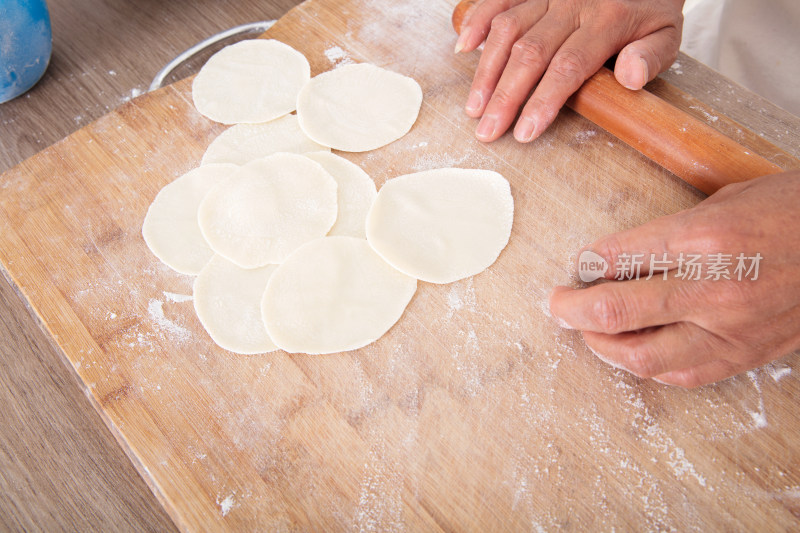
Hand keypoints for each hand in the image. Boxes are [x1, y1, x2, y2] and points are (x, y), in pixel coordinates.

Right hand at [455, 0, 683, 142]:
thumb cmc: (649, 7)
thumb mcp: (667, 33)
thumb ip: (652, 57)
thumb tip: (631, 78)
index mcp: (609, 21)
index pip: (569, 67)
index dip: (543, 101)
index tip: (525, 132)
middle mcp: (574, 3)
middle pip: (530, 54)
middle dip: (505, 97)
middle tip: (488, 131)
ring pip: (509, 29)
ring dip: (487, 70)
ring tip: (474, 107)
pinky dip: (478, 20)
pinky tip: (464, 47)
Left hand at [549, 171, 799, 386]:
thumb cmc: (792, 210)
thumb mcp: (724, 201)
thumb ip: (666, 234)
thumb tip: (613, 259)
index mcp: (704, 237)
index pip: (614, 258)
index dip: (582, 265)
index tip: (572, 269)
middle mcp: (712, 288)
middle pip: (614, 310)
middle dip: (571, 309)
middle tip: (556, 305)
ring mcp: (730, 329)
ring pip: (640, 355)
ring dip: (601, 345)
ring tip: (587, 331)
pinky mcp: (746, 355)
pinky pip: (681, 374)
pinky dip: (647, 366)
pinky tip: (632, 352)